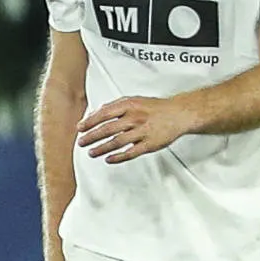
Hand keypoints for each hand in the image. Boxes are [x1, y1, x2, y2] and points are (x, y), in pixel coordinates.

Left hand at [77, 94, 196, 163]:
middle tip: (81, 142)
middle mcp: (135, 118)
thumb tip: (94, 114)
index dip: (89, 122)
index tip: (79, 128)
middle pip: (108, 129)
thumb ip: (114, 106)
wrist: (180, 114)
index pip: (104, 114)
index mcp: (129, 106)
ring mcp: (143, 132)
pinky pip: (131, 152)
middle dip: (91, 137)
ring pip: (117, 142)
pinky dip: (118, 157)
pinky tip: (108, 159)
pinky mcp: (151, 144)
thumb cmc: (154, 108)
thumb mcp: (133, 100)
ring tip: (91, 152)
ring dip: (101, 148)